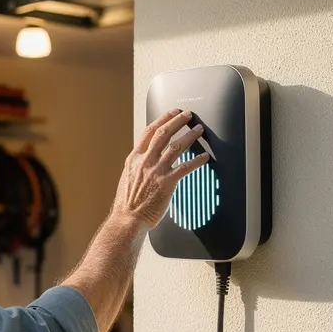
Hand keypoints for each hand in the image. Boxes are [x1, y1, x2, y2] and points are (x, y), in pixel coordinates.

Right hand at [111, 109, 209, 229]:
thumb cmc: (128, 202)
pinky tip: (205, 157)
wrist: (128, 218)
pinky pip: (185, 167)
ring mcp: (156, 171)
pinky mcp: (167, 183)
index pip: (149, 132)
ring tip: (198, 130)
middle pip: (164, 134)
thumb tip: (148, 158)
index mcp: (134, 158)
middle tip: (188, 116)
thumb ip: (139, 165)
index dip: (162, 119)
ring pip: (176, 147)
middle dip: (178, 121)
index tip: (172, 113)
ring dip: (190, 136)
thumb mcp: (128, 177)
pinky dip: (197, 160)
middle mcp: (145, 162)